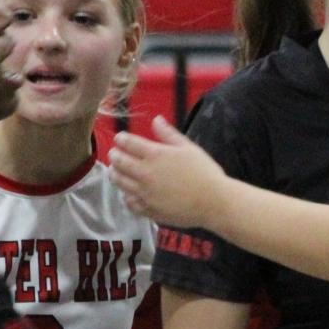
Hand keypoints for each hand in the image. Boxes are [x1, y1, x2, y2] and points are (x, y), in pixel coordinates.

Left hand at [110, 117, 229, 227]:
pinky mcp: (148, 209)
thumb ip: (169, 134)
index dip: (121, 139)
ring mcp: (144, 193)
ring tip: (116, 171)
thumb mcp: (189, 148)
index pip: (128, 143)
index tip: (121, 138)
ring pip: (119, 182)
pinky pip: (129, 202)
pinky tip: (130, 193)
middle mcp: (145, 173)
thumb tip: (156, 120)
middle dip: (114, 155)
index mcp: (155, 155)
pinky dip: (126, 195)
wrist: (214, 202)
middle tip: (115, 153)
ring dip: (115, 174)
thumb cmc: (205, 172)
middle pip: (118, 162)